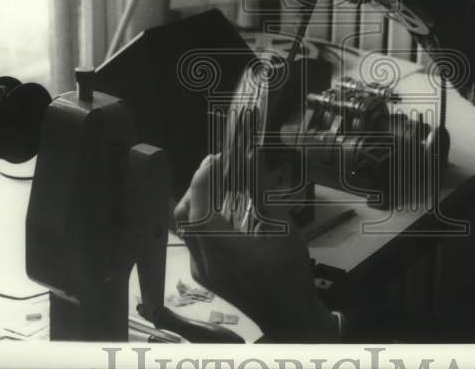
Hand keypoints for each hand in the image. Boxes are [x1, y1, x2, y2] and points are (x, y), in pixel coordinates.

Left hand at [173, 154, 337, 341]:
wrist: (289, 317)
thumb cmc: (289, 272)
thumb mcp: (282, 228)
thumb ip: (261, 193)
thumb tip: (252, 159)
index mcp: (221, 249)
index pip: (199, 204)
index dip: (204, 176)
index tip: (219, 158)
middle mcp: (203, 260)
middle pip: (185, 214)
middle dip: (198, 186)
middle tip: (219, 169)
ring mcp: (201, 270)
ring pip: (186, 227)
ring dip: (198, 202)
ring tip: (221, 186)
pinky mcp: (205, 275)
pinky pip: (194, 240)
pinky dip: (203, 219)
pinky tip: (223, 212)